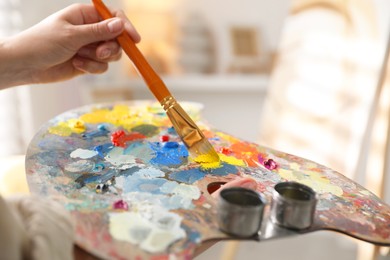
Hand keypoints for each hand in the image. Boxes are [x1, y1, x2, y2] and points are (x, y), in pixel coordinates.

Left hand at [0, 4, 139, 87]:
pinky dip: (92, 68)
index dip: (125, 27)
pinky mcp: (88, 63)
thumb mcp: (72, 35)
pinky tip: (76, 65)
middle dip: (110, 47)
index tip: (134, 40)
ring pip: (111, 54)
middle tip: (100, 53)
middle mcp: (90, 30)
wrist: (27, 65)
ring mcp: (89, 47)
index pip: (113, 17)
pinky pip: (101, 66)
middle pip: (116, 38)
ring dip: (98, 59)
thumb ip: (98, 32)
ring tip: (81, 57)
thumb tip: (120, 25)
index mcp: (85, 15)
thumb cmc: (43, 43)